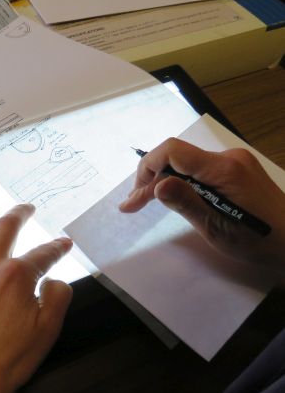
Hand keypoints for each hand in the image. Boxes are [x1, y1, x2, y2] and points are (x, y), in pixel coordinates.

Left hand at [0, 204, 72, 392]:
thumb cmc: (8, 361)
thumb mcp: (48, 331)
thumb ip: (58, 297)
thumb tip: (54, 279)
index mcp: (17, 276)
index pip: (44, 254)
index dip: (58, 247)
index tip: (65, 243)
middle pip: (6, 229)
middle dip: (21, 213)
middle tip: (28, 207)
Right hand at [119, 138, 284, 272]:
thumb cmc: (258, 241)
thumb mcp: (217, 228)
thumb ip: (187, 203)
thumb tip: (158, 185)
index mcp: (224, 169)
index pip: (173, 152)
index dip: (147, 169)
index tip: (134, 198)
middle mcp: (228, 158)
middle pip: (177, 157)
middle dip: (151, 178)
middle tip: (134, 205)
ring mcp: (234, 162)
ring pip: (187, 164)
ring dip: (164, 180)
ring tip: (146, 202)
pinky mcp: (236, 171)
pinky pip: (199, 170)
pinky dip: (181, 182)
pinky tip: (173, 197)